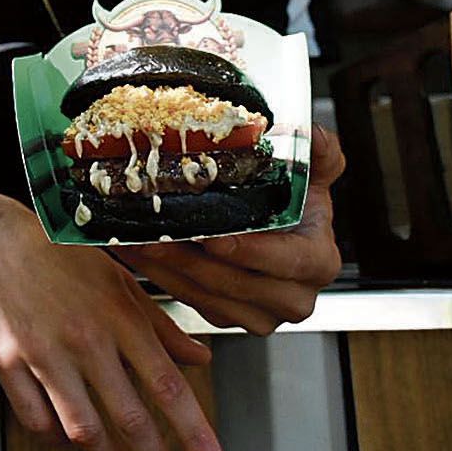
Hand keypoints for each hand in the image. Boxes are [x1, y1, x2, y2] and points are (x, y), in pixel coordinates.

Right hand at [0, 194, 223, 450]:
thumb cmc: (59, 255)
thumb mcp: (119, 282)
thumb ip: (160, 325)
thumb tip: (200, 359)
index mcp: (118, 316)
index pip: (168, 386)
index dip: (194, 433)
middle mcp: (85, 338)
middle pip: (130, 418)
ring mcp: (43, 352)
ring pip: (82, 428)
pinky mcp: (7, 362)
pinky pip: (36, 420)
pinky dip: (55, 437)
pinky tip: (65, 435)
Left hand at [118, 123, 345, 334]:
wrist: (282, 231)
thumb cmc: (296, 203)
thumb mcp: (311, 173)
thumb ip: (317, 152)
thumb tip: (311, 133)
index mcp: (317, 263)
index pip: (286, 262)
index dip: (250, 252)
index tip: (213, 238)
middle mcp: (293, 297)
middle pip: (236, 284)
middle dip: (190, 261)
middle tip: (154, 237)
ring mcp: (259, 314)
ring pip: (207, 297)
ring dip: (166, 270)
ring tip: (133, 241)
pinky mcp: (227, 317)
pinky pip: (190, 301)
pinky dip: (160, 276)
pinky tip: (135, 252)